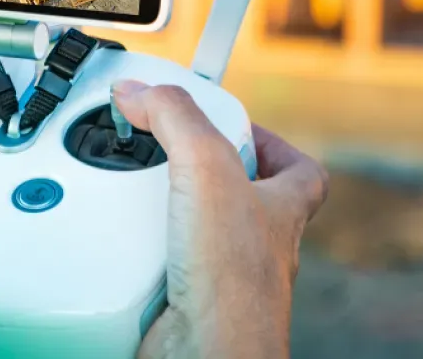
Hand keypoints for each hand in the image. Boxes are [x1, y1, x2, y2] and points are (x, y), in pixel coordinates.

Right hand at [111, 80, 328, 358]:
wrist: (204, 356)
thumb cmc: (233, 282)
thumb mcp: (207, 166)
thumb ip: (176, 116)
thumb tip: (141, 90)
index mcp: (282, 211)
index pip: (300, 171)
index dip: (271, 142)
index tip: (234, 124)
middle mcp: (257, 245)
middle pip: (239, 194)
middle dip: (201, 171)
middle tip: (168, 151)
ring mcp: (221, 274)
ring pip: (196, 229)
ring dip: (164, 211)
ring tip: (135, 191)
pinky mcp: (181, 297)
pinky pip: (159, 262)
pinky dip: (137, 250)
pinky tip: (121, 241)